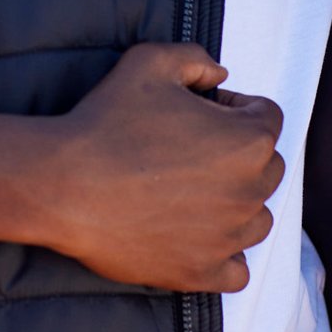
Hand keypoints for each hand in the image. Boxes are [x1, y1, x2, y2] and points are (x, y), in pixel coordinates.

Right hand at [41, 43, 284, 291]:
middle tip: (191, 151)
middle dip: (239, 155)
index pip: (266, 117)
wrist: (63, 184)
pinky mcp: (202, 272)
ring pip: (257, 219)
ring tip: (191, 193)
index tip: (201, 113)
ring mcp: (227, 237)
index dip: (235, 108)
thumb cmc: (106, 122)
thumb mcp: (149, 61)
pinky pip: (238, 270)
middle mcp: (249, 191)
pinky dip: (226, 256)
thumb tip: (220, 74)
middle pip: (268, 168)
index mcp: (247, 140)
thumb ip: (196, 58)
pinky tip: (197, 237)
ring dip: (235, 204)